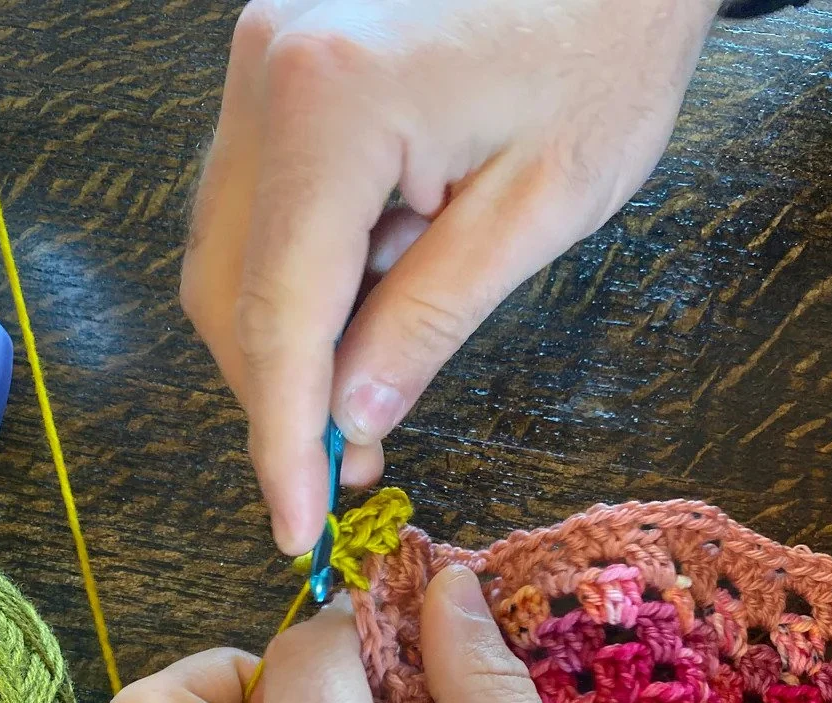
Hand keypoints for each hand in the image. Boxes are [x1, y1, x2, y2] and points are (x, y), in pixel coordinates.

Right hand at [182, 0, 718, 553]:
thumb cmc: (605, 47)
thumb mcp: (537, 208)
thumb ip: (430, 318)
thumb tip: (352, 417)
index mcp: (332, 102)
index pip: (277, 313)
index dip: (281, 439)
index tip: (294, 526)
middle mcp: (267, 73)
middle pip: (227, 291)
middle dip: (279, 398)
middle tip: (348, 470)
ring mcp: (260, 65)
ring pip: (225, 258)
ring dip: (285, 347)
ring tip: (364, 397)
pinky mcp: (277, 71)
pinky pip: (254, 213)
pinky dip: (296, 287)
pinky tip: (360, 314)